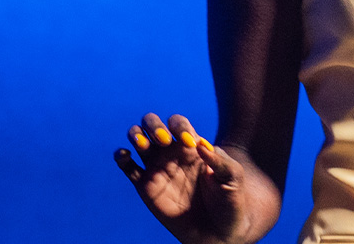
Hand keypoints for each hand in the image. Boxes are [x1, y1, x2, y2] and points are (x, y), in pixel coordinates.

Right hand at [114, 113, 250, 243]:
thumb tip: (200, 144)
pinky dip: (121, 157)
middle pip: (153, 124)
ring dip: (136, 135)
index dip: (180, 127)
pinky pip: (127, 167)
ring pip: (138, 139)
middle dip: (154, 125)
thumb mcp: (233, 177)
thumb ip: (220, 159)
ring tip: (143, 145)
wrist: (217, 231)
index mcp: (192, 145)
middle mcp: (171, 152)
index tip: (189, 144)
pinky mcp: (145, 186)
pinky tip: (125, 156)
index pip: (178, 123)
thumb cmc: (229, 201)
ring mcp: (157, 168)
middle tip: (163, 141)